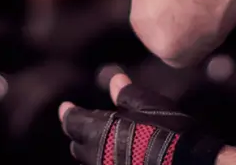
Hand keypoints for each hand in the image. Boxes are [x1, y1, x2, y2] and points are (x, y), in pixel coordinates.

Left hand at [59, 74, 224, 164]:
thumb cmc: (170, 133)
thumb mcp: (149, 106)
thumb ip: (126, 94)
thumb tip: (113, 79)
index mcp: (99, 132)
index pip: (72, 122)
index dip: (68, 112)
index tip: (65, 106)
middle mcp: (97, 156)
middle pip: (78, 145)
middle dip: (81, 133)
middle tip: (88, 123)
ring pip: (91, 162)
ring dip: (95, 151)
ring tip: (108, 142)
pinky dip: (108, 162)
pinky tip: (123, 157)